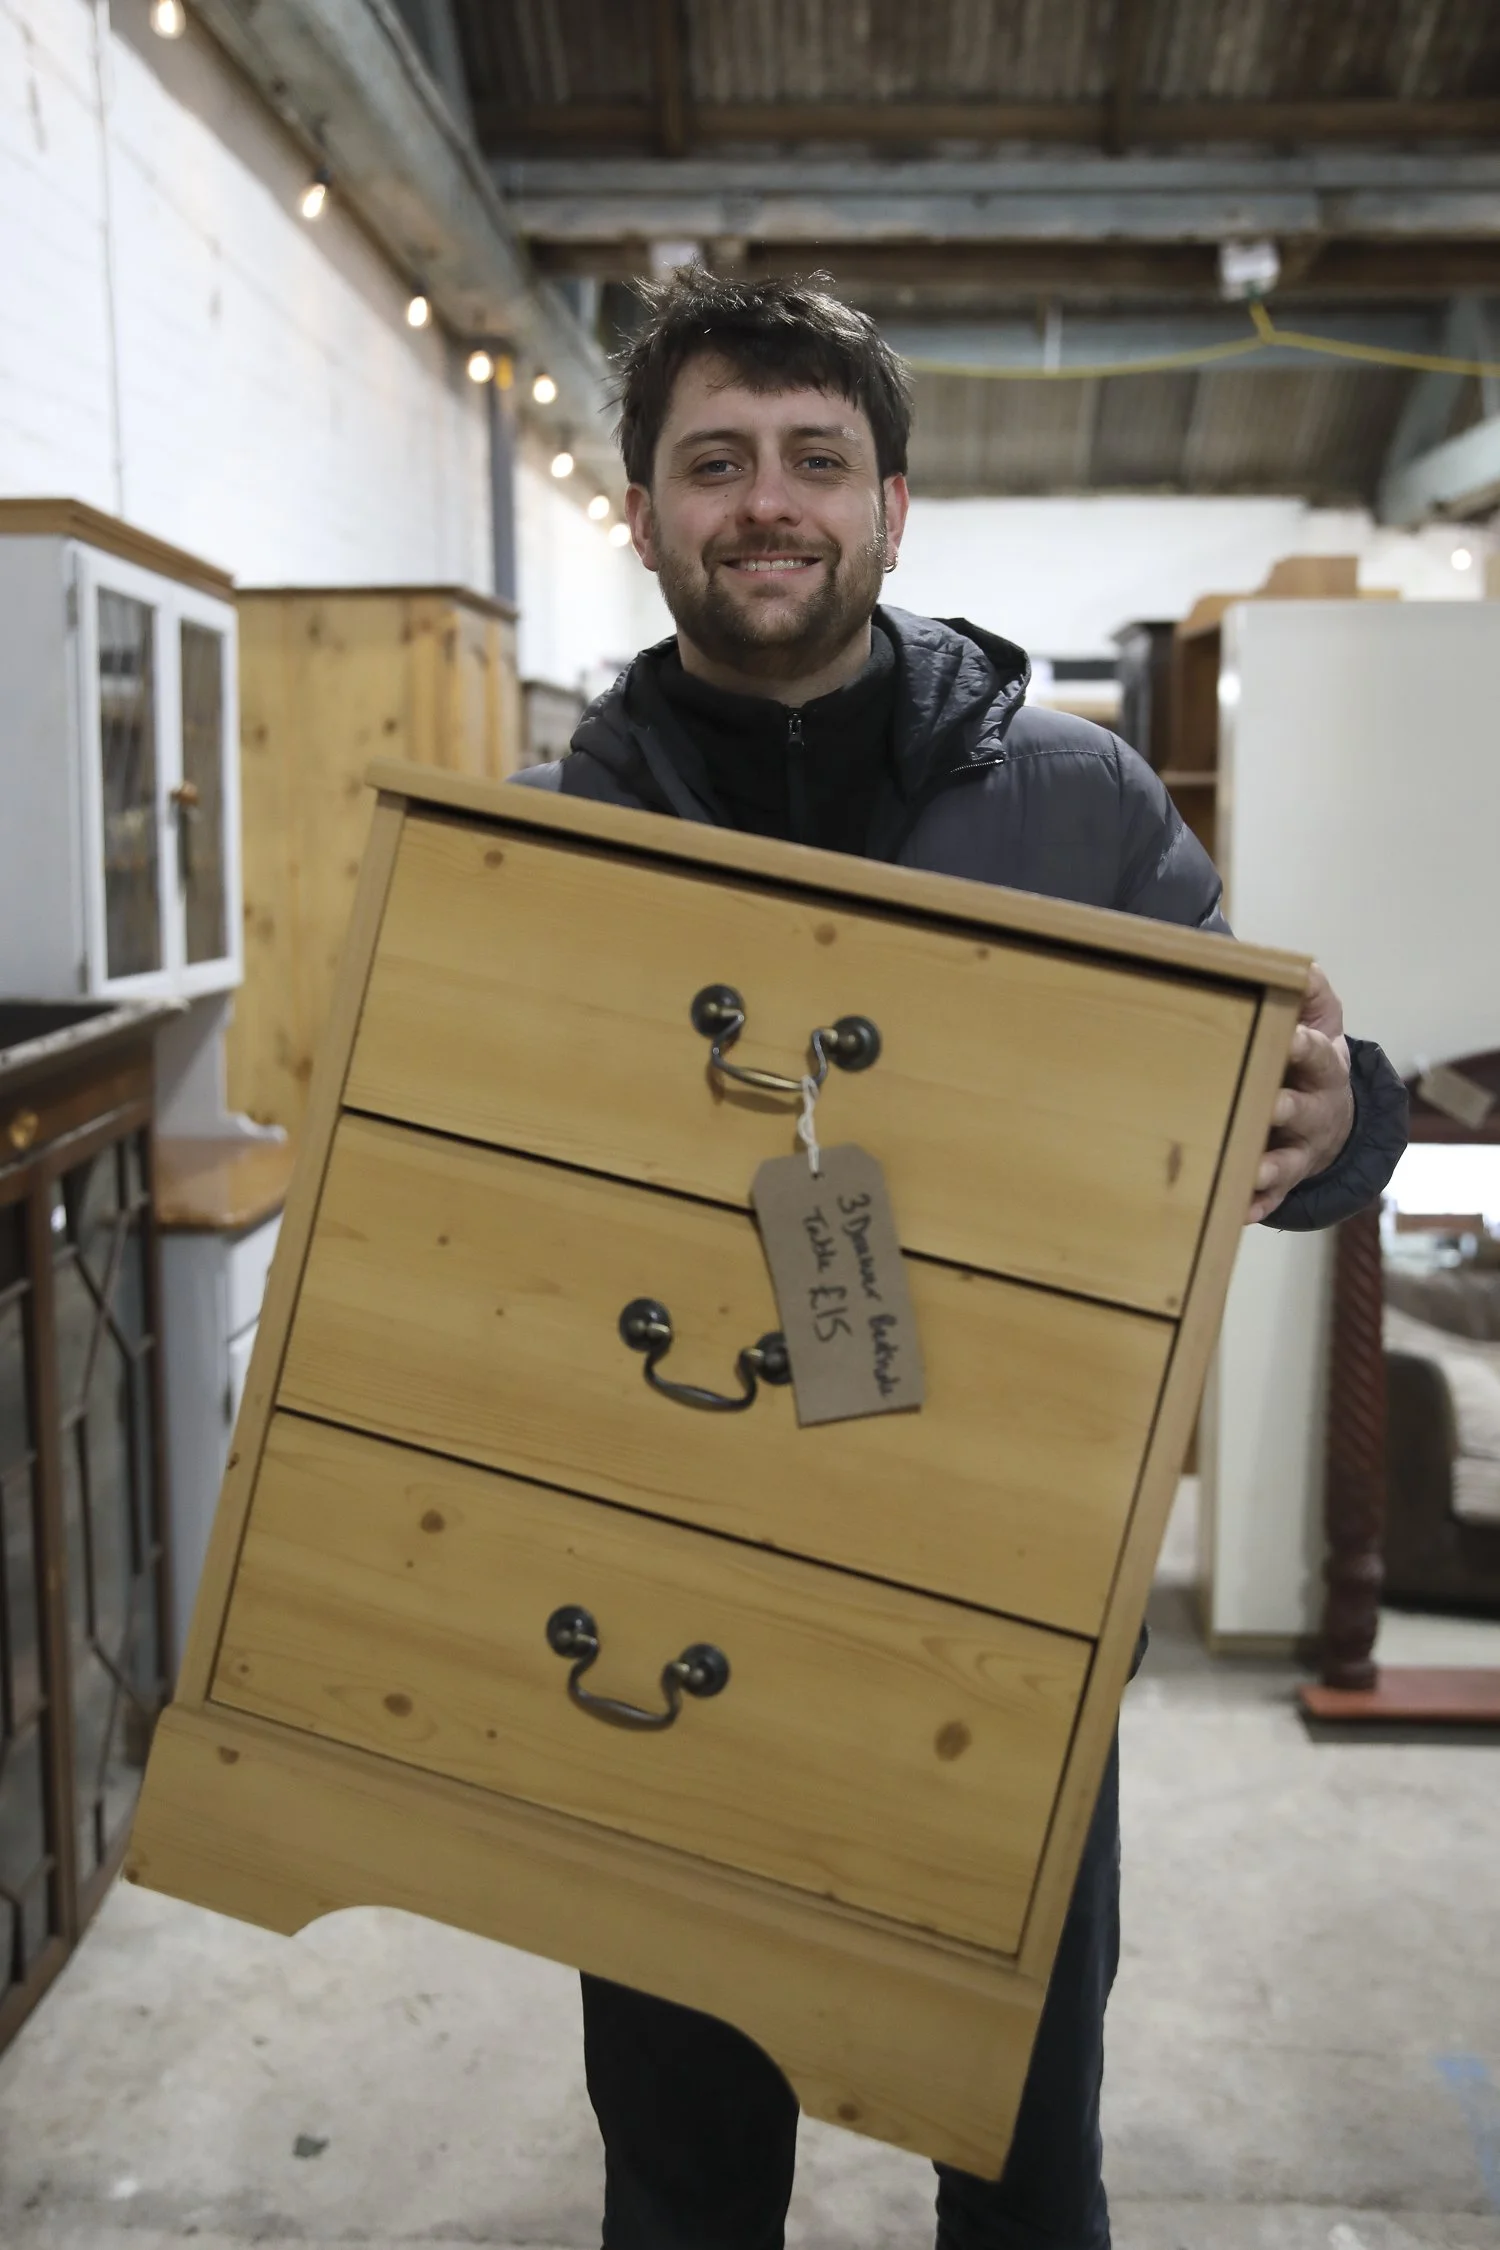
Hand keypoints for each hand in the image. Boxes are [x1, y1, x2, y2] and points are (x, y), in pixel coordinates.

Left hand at [1247, 962, 1354, 1224]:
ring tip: (1252, 1171)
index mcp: (1323, 1069)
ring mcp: (1301, 1150)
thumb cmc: (1312, 1062)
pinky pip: (1273, 1198)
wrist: (1334, 1120)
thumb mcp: (1323, 1023)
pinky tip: (1239, 1212)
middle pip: (1302, 1111)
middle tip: (1269, 1104)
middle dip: (1286, 1108)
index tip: (1288, 1036)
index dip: (1304, 1046)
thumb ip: (1311, 995)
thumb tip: (1302, 966)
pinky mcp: (1285, 1181)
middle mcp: (1314, 1112)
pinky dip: (1258, 1205)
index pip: (1317, 1055)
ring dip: (1270, 1167)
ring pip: (1288, 1162)